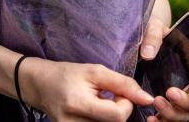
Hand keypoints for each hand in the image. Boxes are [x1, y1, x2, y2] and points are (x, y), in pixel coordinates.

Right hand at [21, 57, 153, 121]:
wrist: (41, 86)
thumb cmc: (67, 75)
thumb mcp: (95, 72)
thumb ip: (123, 84)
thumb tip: (147, 99)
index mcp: (78, 104)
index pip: (117, 116)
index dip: (126, 104)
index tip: (118, 93)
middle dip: (118, 112)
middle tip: (107, 98)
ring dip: (110, 118)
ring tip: (99, 105)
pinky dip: (102, 121)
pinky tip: (94, 113)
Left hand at [138, 0, 188, 120]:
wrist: (143, 41)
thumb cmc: (154, 31)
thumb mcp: (154, 27)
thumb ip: (153, 37)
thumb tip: (148, 54)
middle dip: (186, 100)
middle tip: (169, 93)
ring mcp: (178, 95)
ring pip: (184, 113)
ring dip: (173, 113)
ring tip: (157, 103)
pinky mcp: (165, 103)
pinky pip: (169, 118)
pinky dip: (162, 121)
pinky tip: (151, 119)